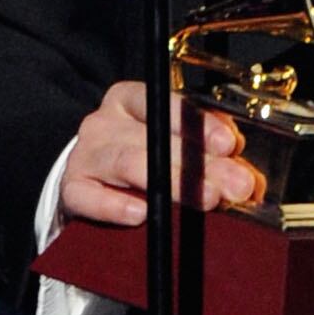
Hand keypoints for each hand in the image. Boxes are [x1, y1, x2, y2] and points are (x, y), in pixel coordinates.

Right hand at [57, 80, 263, 226]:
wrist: (88, 183)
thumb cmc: (139, 159)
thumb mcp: (169, 144)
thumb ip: (203, 150)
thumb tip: (242, 164)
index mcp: (129, 101)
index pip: (163, 104)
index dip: (197, 124)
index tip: (228, 144)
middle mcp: (104, 122)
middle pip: (151, 139)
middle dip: (198, 163)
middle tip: (234, 185)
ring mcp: (85, 155)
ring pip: (126, 163)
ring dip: (170, 183)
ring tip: (205, 199)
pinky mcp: (71, 188)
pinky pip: (88, 196)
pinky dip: (115, 206)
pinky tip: (141, 213)